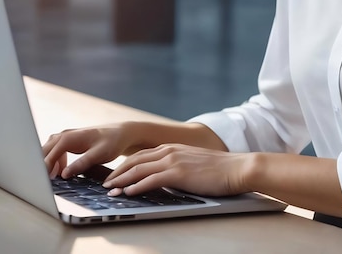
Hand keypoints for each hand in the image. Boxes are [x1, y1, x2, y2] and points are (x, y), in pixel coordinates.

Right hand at [42, 123, 134, 179]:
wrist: (122, 133)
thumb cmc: (113, 142)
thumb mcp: (99, 154)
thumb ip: (81, 164)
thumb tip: (63, 174)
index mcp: (70, 138)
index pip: (49, 154)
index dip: (44, 169)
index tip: (43, 183)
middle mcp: (65, 135)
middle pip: (44, 152)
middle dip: (42, 167)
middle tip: (46, 184)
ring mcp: (66, 137)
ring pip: (48, 151)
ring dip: (48, 164)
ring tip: (53, 180)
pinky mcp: (69, 141)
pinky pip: (55, 152)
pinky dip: (54, 162)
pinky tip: (61, 172)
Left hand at [102, 144, 251, 197]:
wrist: (236, 168)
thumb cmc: (218, 169)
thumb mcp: (193, 163)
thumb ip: (177, 165)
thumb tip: (164, 177)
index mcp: (173, 148)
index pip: (142, 155)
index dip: (125, 165)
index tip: (114, 175)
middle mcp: (171, 151)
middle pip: (136, 160)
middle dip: (118, 173)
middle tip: (105, 184)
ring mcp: (174, 160)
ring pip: (139, 169)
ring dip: (122, 181)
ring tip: (109, 191)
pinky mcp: (179, 173)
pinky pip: (151, 179)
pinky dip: (136, 186)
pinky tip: (128, 193)